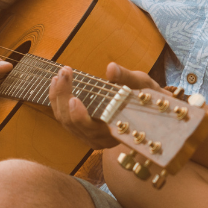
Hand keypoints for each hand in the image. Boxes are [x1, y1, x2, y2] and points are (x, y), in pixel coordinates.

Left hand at [47, 62, 172, 149]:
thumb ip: (126, 78)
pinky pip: (64, 118)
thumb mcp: (142, 85)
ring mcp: (89, 137)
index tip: (74, 98)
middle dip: (64, 96)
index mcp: (116, 132)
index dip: (80, 116)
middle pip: (72, 122)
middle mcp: (100, 139)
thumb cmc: (147, 98)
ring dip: (57, 97)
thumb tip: (111, 68)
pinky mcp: (82, 130)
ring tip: (60, 75)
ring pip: (65, 121)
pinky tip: (57, 84)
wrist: (150, 112)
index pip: (92, 129)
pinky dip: (58, 101)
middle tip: (64, 72)